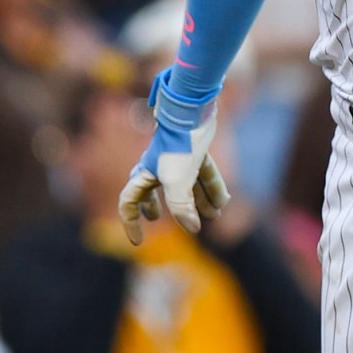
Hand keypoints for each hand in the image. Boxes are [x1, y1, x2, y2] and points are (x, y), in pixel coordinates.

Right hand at [117, 67, 230, 242]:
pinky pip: (202, 174)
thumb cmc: (178, 146)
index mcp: (145, 173)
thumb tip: (193, 229)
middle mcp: (158, 166)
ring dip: (199, 202)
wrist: (193, 111)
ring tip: (214, 216)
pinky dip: (212, 188)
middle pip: (154, 192)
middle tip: (164, 219)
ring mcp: (177, 158)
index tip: (139, 241)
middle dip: (163, 208)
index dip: (131, 223)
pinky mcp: (195, 150)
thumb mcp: (177, 182)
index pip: (129, 202)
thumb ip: (182, 208)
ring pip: (186, 185)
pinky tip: (224, 201)